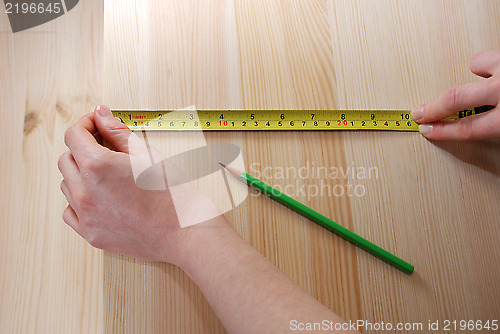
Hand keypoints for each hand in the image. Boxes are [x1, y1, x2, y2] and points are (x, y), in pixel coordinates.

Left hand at [58, 105, 222, 265]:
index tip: (97, 124)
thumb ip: (118, 132)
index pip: (73, 135)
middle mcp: (84, 191)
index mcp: (97, 166)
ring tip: (109, 175)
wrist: (185, 233)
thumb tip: (101, 114)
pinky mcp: (91, 233)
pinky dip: (79, 200)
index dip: (86, 124)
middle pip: (67, 158)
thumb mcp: (148, 155)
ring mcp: (85, 216)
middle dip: (83, 148)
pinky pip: (70, 211)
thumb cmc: (173, 195)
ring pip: (67, 185)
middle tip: (108, 147)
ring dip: (81, 174)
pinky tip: (101, 197)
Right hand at [411, 50, 499, 139]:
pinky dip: (487, 61)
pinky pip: (492, 56)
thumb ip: (498, 128)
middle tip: (420, 112)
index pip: (466, 129)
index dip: (443, 131)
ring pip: (477, 65)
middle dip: (433, 107)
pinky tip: (490, 67)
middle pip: (456, 98)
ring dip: (471, 72)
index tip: (428, 130)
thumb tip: (486, 129)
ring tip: (471, 75)